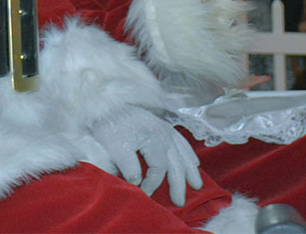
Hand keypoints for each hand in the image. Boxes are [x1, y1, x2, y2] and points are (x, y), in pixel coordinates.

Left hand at [82, 107, 201, 207]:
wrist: (107, 103)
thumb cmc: (110, 125)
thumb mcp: (116, 147)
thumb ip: (129, 167)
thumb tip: (138, 183)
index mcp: (155, 139)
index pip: (159, 169)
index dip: (153, 184)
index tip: (144, 193)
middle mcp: (165, 134)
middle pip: (176, 163)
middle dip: (178, 184)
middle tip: (180, 202)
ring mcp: (166, 129)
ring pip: (183, 153)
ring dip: (190, 170)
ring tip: (197, 186)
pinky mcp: (162, 126)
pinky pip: (181, 142)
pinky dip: (188, 153)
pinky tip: (194, 162)